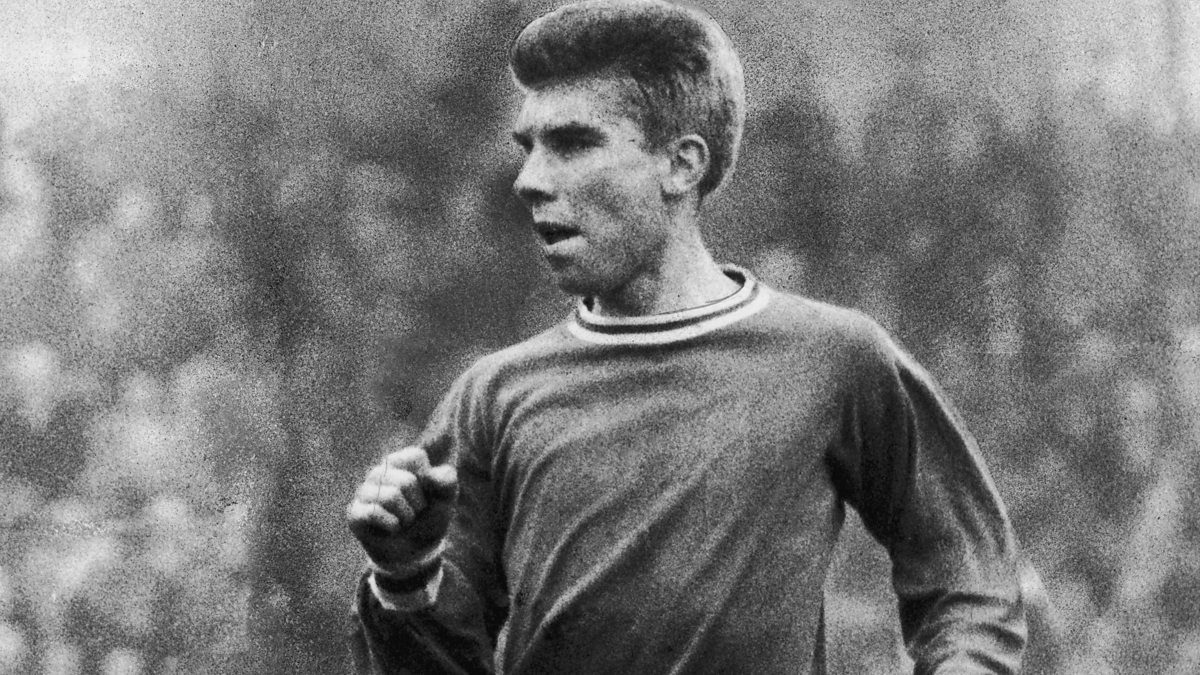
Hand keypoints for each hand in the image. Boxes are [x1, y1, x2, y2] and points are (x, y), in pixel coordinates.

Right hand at [346, 444, 457, 570]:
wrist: (415, 553)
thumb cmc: (429, 519)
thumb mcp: (446, 500)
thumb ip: (447, 482)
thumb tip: (431, 475)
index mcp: (401, 462)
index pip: (416, 457)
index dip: (429, 480)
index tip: (427, 493)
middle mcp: (380, 472)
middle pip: (406, 482)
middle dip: (418, 504)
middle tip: (414, 512)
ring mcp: (364, 492)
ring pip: (390, 497)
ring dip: (406, 517)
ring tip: (403, 521)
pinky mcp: (354, 513)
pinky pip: (374, 513)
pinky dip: (392, 525)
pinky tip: (391, 529)